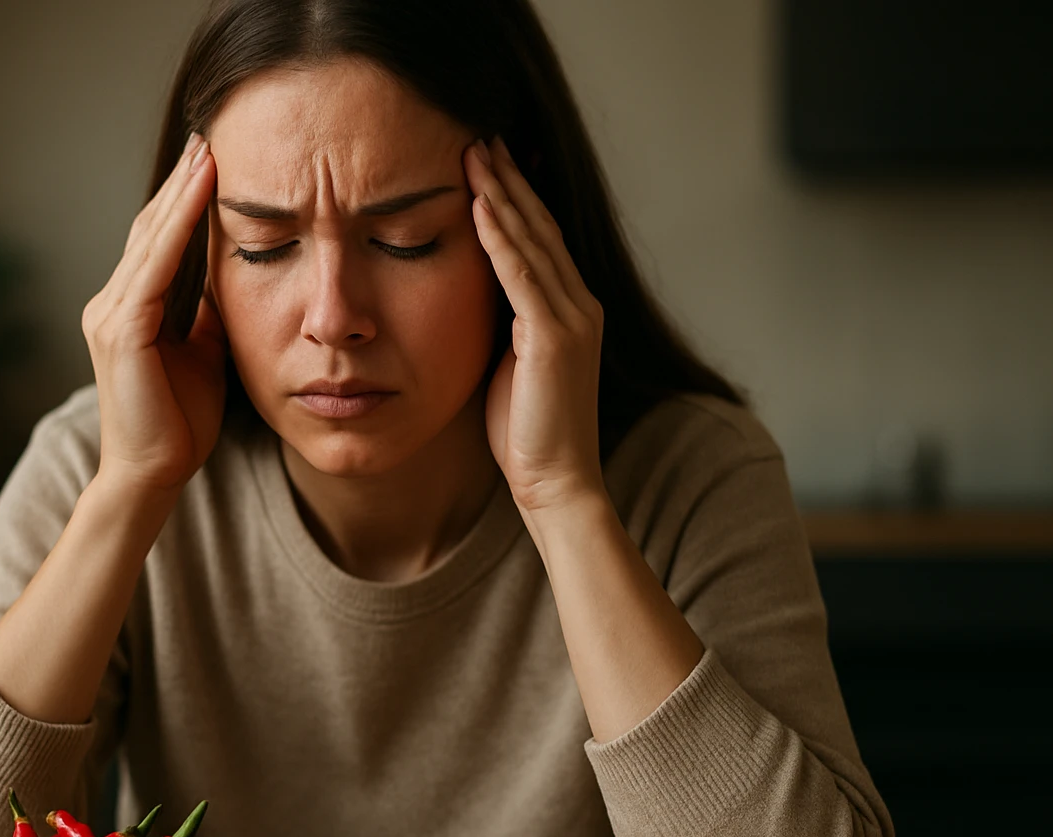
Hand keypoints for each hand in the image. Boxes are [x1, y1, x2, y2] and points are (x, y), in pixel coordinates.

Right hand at [81, 132, 227, 496]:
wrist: (153, 475)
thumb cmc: (178, 423)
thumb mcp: (202, 354)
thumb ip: (206, 316)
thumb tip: (231, 280)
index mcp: (130, 309)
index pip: (158, 242)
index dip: (184, 200)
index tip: (214, 160)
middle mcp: (110, 303)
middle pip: (150, 228)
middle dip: (182, 182)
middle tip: (211, 135)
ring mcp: (110, 314)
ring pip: (150, 238)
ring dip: (182, 191)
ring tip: (209, 149)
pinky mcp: (122, 330)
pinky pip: (154, 265)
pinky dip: (178, 225)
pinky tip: (201, 193)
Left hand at [464, 135, 605, 512]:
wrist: (556, 482)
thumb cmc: (527, 434)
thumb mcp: (510, 365)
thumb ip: (502, 326)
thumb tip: (473, 298)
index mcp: (570, 312)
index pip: (540, 240)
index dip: (515, 199)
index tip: (488, 162)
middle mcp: (579, 305)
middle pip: (540, 227)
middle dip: (509, 181)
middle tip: (481, 137)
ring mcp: (572, 319)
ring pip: (533, 241)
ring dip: (502, 195)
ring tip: (476, 154)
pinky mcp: (554, 337)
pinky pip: (522, 276)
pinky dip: (500, 238)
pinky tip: (480, 207)